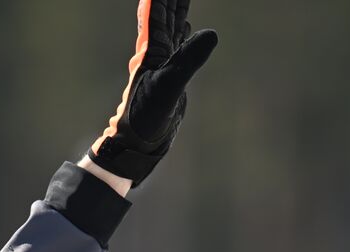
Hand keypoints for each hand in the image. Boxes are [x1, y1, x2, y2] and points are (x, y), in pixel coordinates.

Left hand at [89, 0, 217, 185]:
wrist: (139, 141)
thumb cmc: (146, 116)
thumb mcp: (169, 87)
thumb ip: (188, 60)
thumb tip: (210, 33)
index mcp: (152, 49)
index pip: (156, 12)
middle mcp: (156, 51)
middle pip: (165, 13)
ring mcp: (164, 62)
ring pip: (172, 25)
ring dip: (176, 7)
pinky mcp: (172, 75)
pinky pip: (178, 44)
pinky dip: (182, 30)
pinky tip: (186, 25)